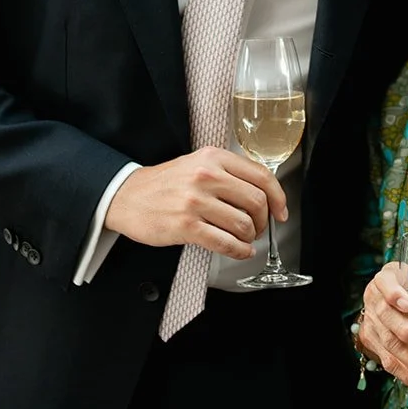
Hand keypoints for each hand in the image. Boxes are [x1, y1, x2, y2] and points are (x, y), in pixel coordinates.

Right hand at [104, 147, 285, 258]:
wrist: (126, 196)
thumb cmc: (166, 183)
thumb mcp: (197, 163)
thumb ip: (228, 173)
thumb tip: (264, 194)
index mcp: (213, 157)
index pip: (261, 176)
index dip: (278, 197)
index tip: (281, 211)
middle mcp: (206, 175)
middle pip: (256, 202)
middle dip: (263, 221)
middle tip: (257, 228)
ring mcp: (195, 201)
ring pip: (243, 224)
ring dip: (249, 237)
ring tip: (243, 240)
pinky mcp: (186, 226)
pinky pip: (225, 243)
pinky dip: (239, 251)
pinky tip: (239, 251)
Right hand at [359, 260, 407, 392]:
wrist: (382, 296)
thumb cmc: (406, 288)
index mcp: (385, 280)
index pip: (386, 283)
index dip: (395, 295)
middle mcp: (374, 301)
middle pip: (387, 317)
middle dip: (406, 331)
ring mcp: (370, 322)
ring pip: (387, 343)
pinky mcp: (370, 342)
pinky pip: (387, 361)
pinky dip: (405, 374)